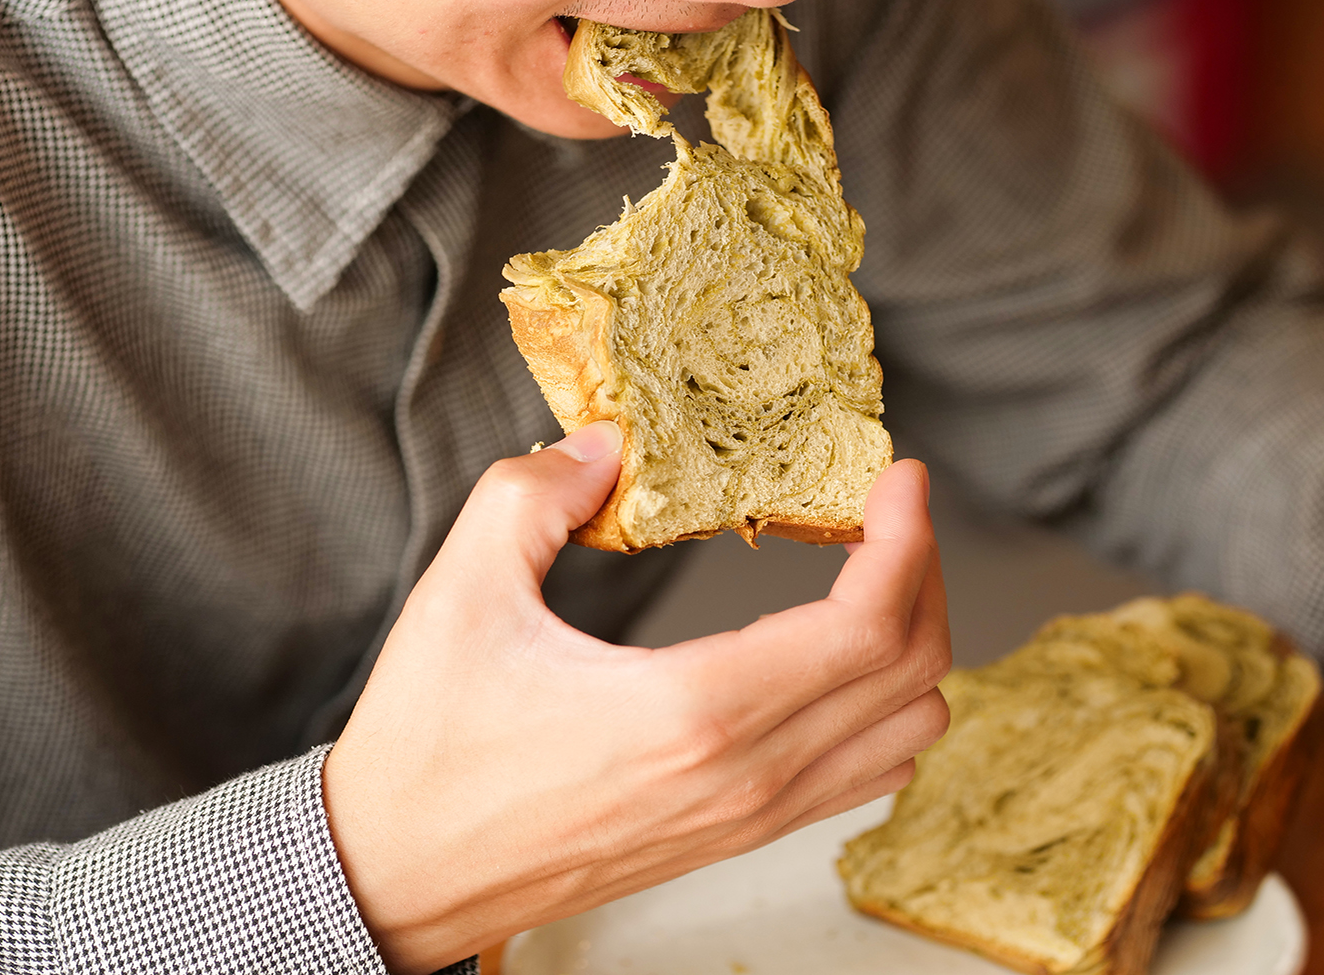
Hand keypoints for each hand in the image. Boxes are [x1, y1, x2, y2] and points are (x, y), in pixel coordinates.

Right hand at [321, 422, 950, 973]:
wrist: (400, 878)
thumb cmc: (428, 752)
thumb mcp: (460, 596)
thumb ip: (534, 495)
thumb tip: (604, 445)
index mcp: (694, 712)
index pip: (866, 626)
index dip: (907, 539)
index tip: (900, 479)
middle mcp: (744, 776)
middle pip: (911, 675)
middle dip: (923, 576)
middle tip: (888, 512)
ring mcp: (748, 817)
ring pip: (906, 735)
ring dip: (909, 648)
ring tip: (871, 578)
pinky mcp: (734, 836)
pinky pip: (863, 777)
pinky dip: (882, 712)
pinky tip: (833, 663)